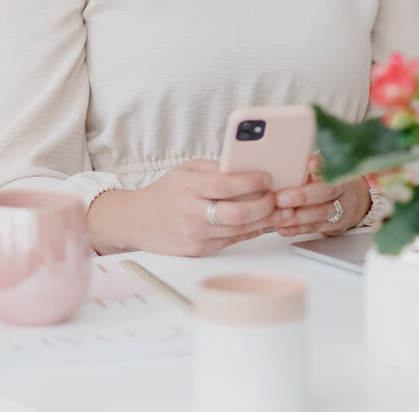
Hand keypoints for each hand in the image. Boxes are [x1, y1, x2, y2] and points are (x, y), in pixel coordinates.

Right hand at [90, 159, 279, 255]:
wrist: (137, 221)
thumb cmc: (165, 192)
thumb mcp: (185, 170)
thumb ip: (214, 168)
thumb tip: (247, 168)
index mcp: (187, 187)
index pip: (226, 184)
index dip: (251, 181)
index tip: (268, 176)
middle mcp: (190, 213)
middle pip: (237, 212)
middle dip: (265, 204)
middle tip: (279, 196)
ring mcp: (194, 236)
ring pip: (238, 230)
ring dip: (264, 220)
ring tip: (281, 210)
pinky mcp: (198, 251)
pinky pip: (231, 241)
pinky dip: (250, 231)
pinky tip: (262, 223)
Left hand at [273, 154, 370, 237]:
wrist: (347, 203)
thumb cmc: (326, 182)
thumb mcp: (322, 170)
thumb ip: (307, 166)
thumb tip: (282, 157)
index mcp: (339, 171)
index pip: (331, 167)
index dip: (321, 166)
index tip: (310, 162)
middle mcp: (343, 190)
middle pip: (326, 193)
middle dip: (302, 197)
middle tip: (280, 198)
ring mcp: (341, 210)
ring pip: (320, 215)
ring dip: (296, 217)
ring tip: (277, 215)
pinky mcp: (334, 227)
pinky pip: (314, 229)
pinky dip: (296, 230)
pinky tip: (283, 228)